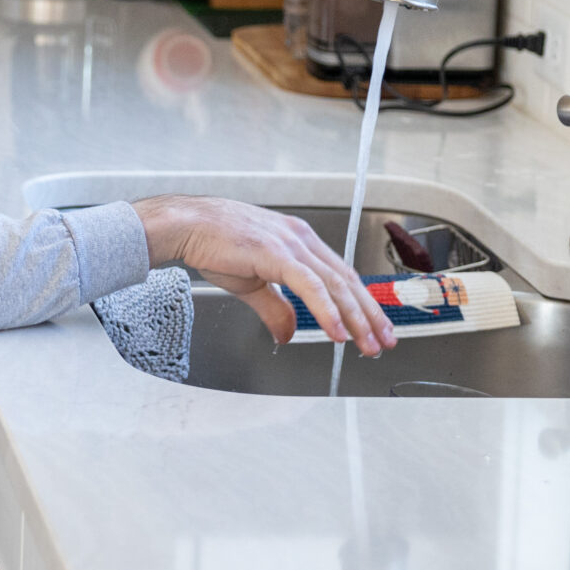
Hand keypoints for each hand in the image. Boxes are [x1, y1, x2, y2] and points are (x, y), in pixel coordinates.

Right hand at [132, 197, 395, 354]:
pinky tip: (337, 332)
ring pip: (335, 285)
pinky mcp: (277, 253)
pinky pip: (311, 287)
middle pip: (346, 281)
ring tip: (366, 343)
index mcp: (298, 241)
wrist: (185, 226)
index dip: (361, 303)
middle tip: (384, 340)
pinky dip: (327, 311)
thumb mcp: (252, 284)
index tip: (375, 326)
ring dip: (355, 318)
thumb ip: (275, 309)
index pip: (340, 275)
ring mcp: (291, 244)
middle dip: (369, 314)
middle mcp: (301, 239)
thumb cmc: (212, 244)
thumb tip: (289, 335)